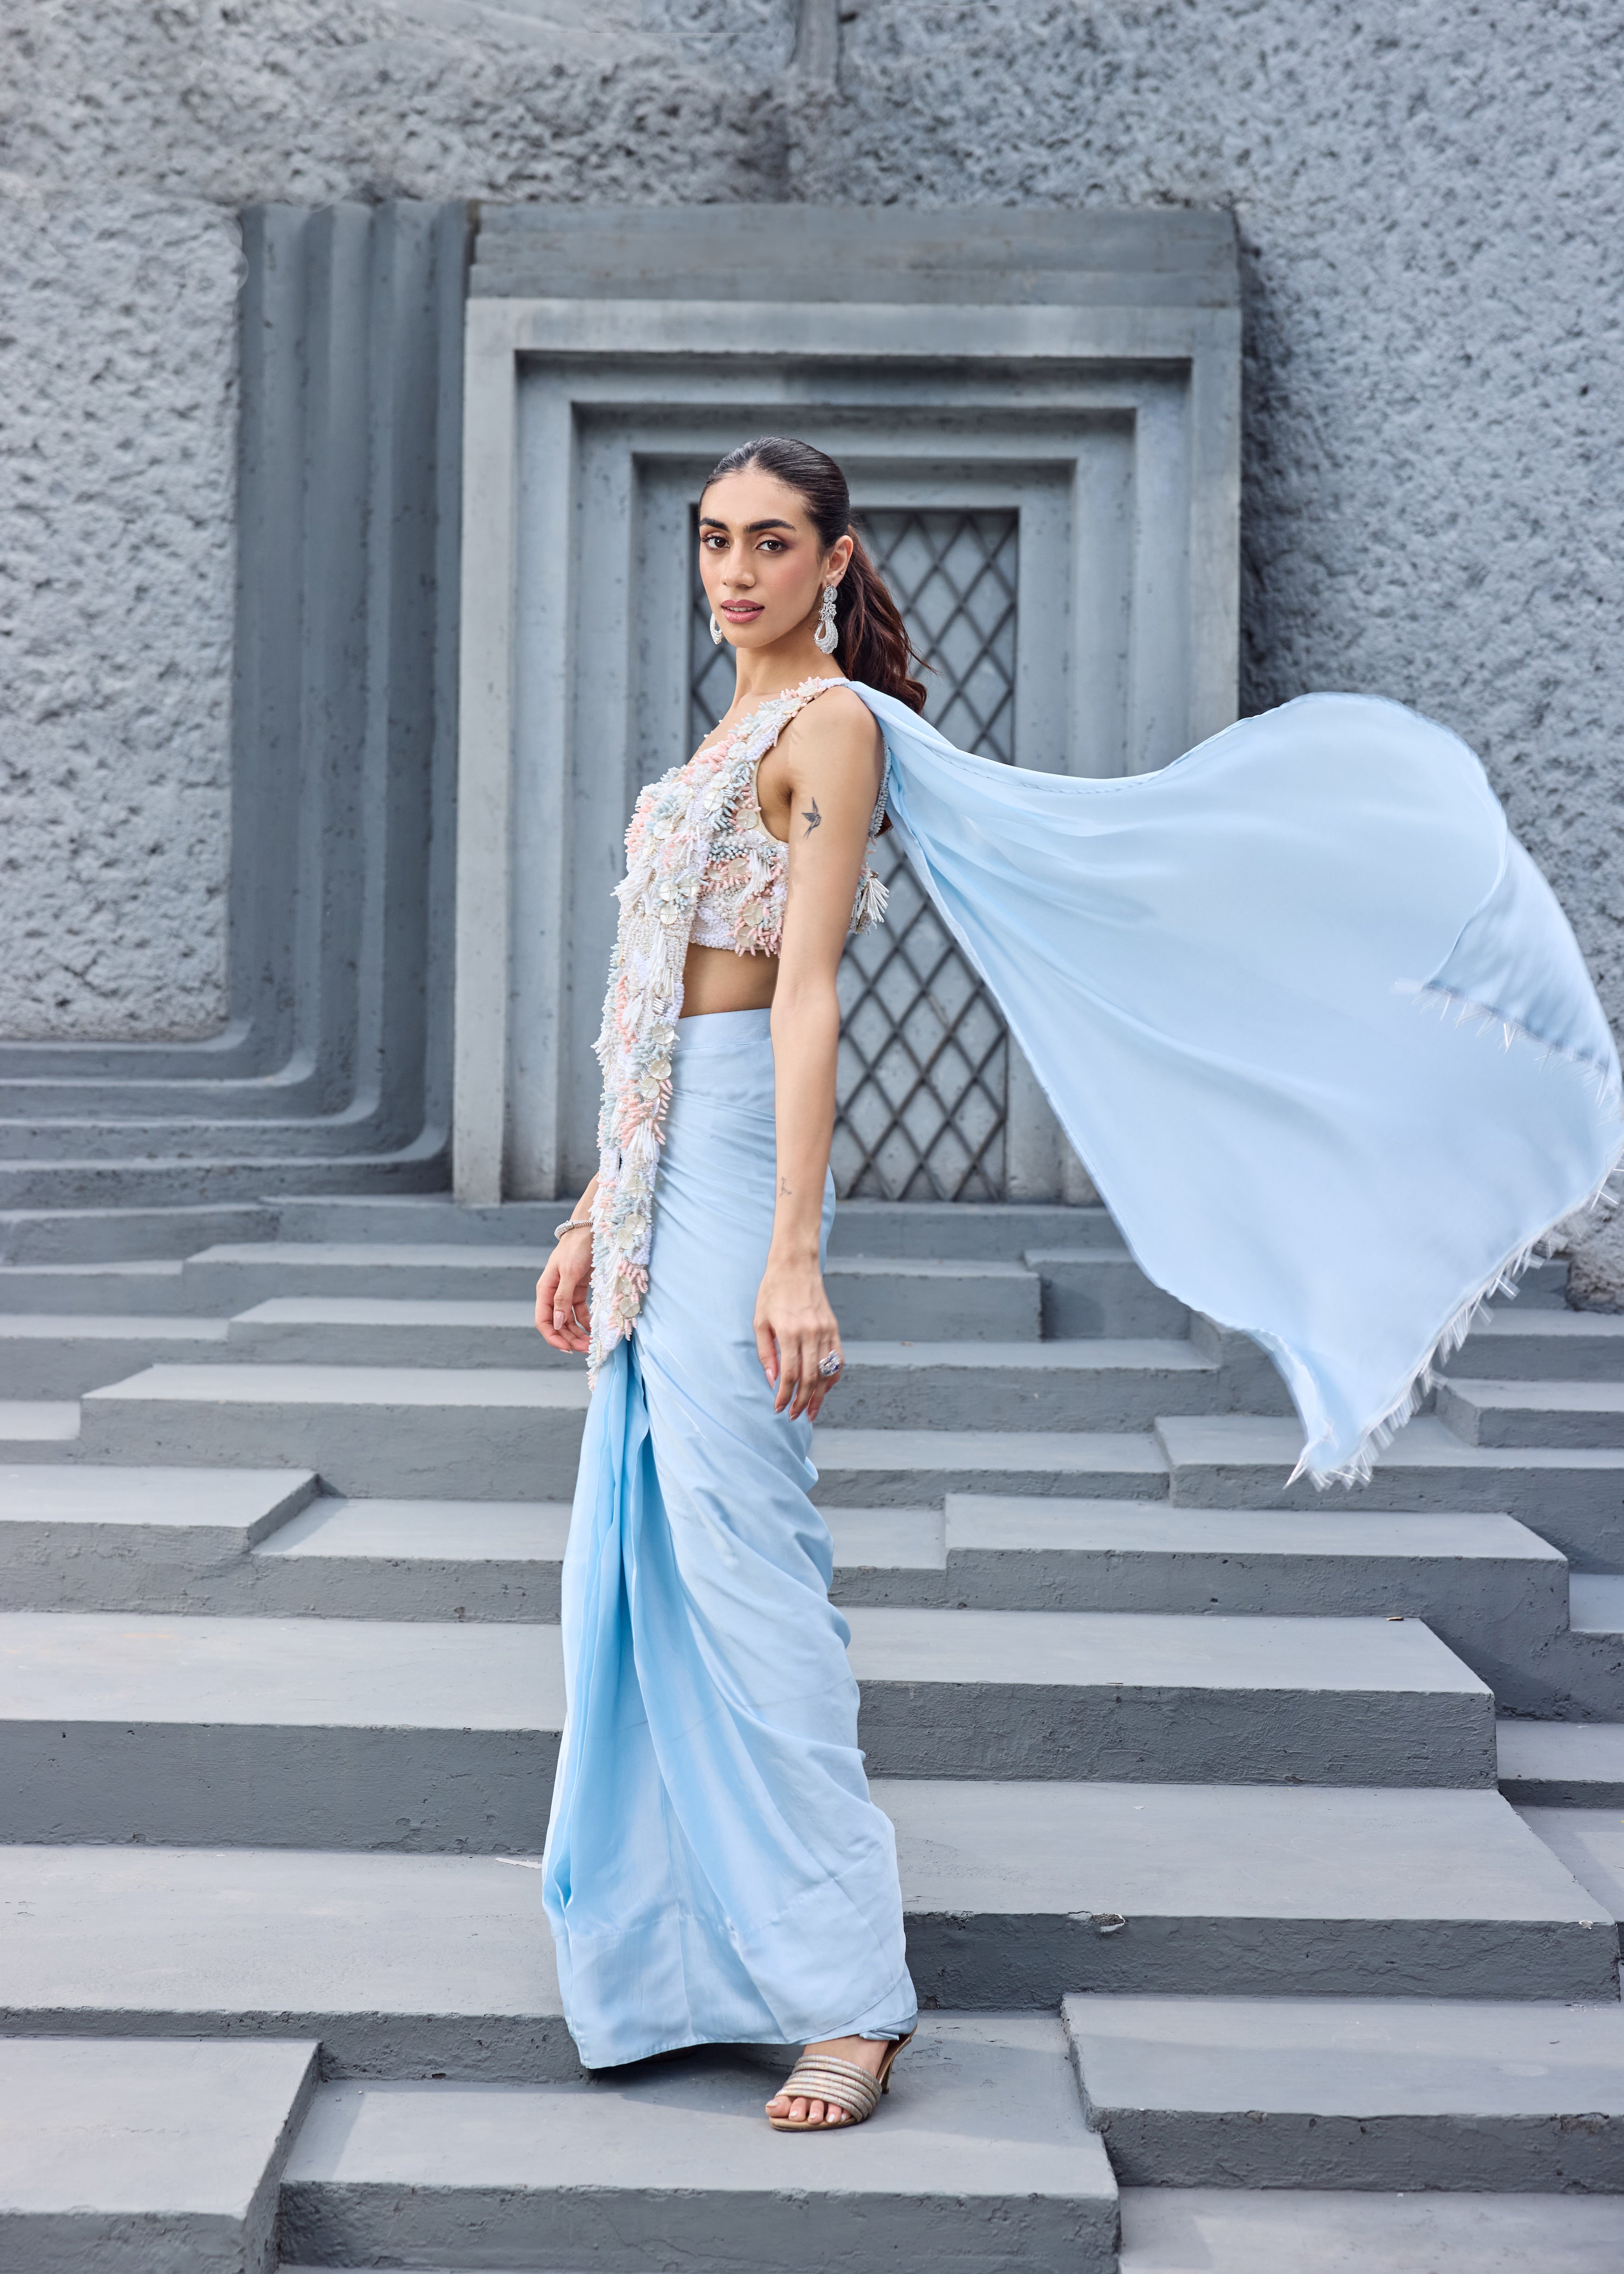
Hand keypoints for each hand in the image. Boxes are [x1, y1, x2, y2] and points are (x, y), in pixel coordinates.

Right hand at [536, 1227, 591, 1353]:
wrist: (589, 1230)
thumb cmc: (576, 1247)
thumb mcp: (570, 1272)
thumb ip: (563, 1298)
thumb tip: (558, 1323)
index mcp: (545, 1290)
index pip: (543, 1321)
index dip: (553, 1337)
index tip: (567, 1349)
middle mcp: (553, 1294)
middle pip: (558, 1324)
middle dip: (569, 1339)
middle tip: (586, 1350)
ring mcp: (566, 1293)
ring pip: (569, 1321)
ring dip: (578, 1334)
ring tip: (591, 1344)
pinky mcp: (579, 1290)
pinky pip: (580, 1312)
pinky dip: (586, 1322)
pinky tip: (594, 1330)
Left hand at [754, 1253, 842, 1421]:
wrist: (795, 1265)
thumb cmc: (772, 1292)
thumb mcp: (760, 1321)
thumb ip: (766, 1353)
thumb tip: (772, 1381)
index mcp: (790, 1332)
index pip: (791, 1374)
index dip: (785, 1395)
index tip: (778, 1408)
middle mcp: (811, 1333)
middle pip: (811, 1378)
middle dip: (802, 1402)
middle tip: (794, 1416)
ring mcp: (826, 1330)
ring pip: (826, 1372)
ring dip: (819, 1396)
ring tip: (811, 1412)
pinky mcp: (834, 1327)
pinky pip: (838, 1358)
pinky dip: (833, 1376)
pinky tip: (826, 1389)